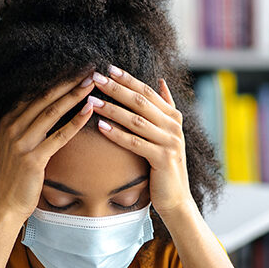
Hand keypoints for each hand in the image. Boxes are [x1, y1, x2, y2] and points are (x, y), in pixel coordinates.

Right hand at [0, 73, 94, 222]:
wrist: (4, 205)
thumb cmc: (9, 177)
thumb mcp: (1, 146)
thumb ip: (10, 127)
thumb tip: (20, 110)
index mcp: (3, 122)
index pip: (31, 93)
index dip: (52, 78)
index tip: (71, 66)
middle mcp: (10, 128)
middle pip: (43, 97)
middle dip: (66, 80)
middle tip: (87, 66)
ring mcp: (21, 143)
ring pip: (52, 112)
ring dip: (74, 95)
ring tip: (92, 82)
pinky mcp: (33, 159)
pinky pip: (59, 136)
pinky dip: (76, 121)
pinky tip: (90, 109)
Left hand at [89, 67, 194, 221]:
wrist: (176, 199)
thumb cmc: (165, 168)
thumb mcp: (166, 136)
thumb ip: (165, 109)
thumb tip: (161, 81)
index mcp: (173, 117)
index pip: (148, 92)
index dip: (128, 79)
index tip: (107, 68)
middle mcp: (173, 126)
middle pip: (141, 102)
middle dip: (117, 89)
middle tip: (95, 78)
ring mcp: (170, 142)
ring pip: (136, 120)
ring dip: (112, 109)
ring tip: (91, 101)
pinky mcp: (163, 158)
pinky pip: (135, 143)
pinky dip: (117, 134)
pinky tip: (100, 126)